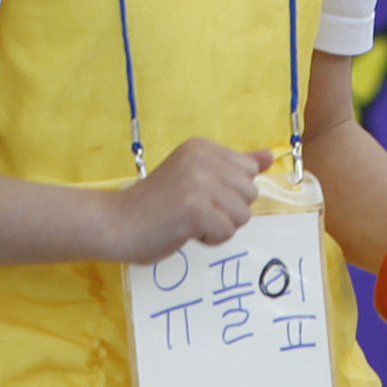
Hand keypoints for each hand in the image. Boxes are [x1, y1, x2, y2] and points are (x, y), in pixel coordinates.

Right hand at [105, 139, 272, 264]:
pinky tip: (185, 230)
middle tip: (193, 210)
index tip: (198, 195)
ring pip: (242, 215)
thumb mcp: (197, 176)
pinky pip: (226, 232)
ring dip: (218, 226)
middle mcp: (203, 158)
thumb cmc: (157, 204)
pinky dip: (209, 239)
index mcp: (203, 147)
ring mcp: (199, 182)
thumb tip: (270, 157)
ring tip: (188, 220)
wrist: (117, 222)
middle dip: (227, 211)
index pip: (248, 173)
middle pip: (250, 195)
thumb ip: (234, 166)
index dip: (228, 193)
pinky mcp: (195, 208)